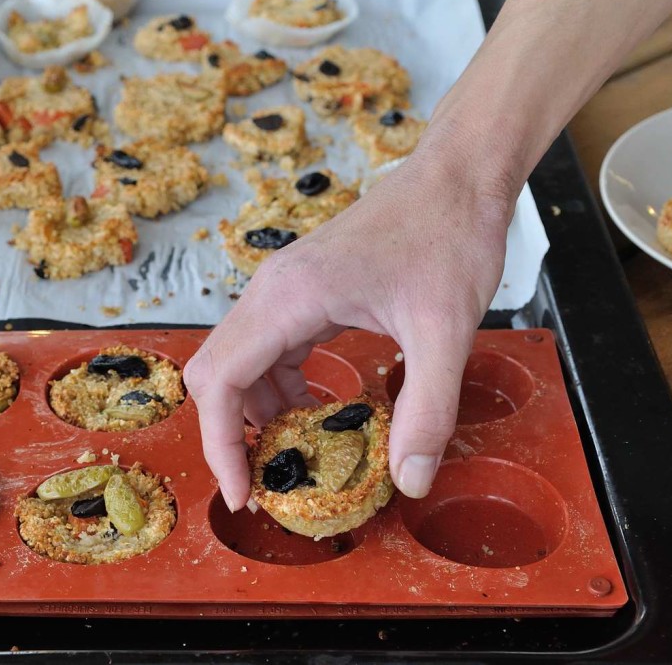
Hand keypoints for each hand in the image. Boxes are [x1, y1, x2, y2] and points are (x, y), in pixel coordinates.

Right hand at [184, 141, 516, 510]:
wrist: (456, 178)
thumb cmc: (449, 235)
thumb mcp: (446, 331)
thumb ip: (427, 411)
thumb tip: (409, 480)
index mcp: (290, 297)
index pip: (221, 379)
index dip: (220, 444)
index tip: (244, 493)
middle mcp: (271, 290)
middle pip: (215, 373)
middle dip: (231, 435)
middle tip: (268, 482)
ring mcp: (282, 288)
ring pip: (238, 363)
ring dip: (257, 414)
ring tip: (297, 454)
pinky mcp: (301, 292)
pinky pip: (267, 350)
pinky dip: (279, 389)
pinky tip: (316, 412)